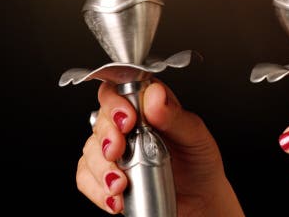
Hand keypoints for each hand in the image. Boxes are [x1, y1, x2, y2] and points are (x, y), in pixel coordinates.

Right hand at [76, 79, 242, 215]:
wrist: (201, 199)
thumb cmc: (200, 162)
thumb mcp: (195, 136)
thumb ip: (174, 116)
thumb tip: (156, 95)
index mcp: (149, 106)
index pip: (119, 91)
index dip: (115, 102)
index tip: (127, 120)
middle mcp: (129, 126)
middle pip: (100, 120)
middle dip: (106, 138)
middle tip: (119, 152)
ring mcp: (117, 151)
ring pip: (90, 151)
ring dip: (102, 169)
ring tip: (122, 184)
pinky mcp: (107, 176)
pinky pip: (87, 179)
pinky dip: (97, 190)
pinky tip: (116, 198)